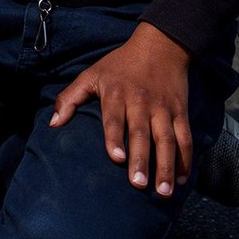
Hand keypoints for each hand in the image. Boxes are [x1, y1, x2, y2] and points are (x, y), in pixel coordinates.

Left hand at [50, 22, 191, 196]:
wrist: (159, 46)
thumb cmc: (119, 64)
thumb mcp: (92, 74)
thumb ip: (70, 98)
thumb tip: (53, 124)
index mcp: (116, 93)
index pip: (115, 118)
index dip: (115, 138)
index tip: (117, 158)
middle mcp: (140, 102)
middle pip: (141, 133)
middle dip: (141, 159)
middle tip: (139, 184)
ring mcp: (163, 108)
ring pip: (167, 139)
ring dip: (166, 166)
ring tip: (164, 192)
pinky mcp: (181, 112)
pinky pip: (185, 138)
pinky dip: (185, 160)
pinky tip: (181, 180)